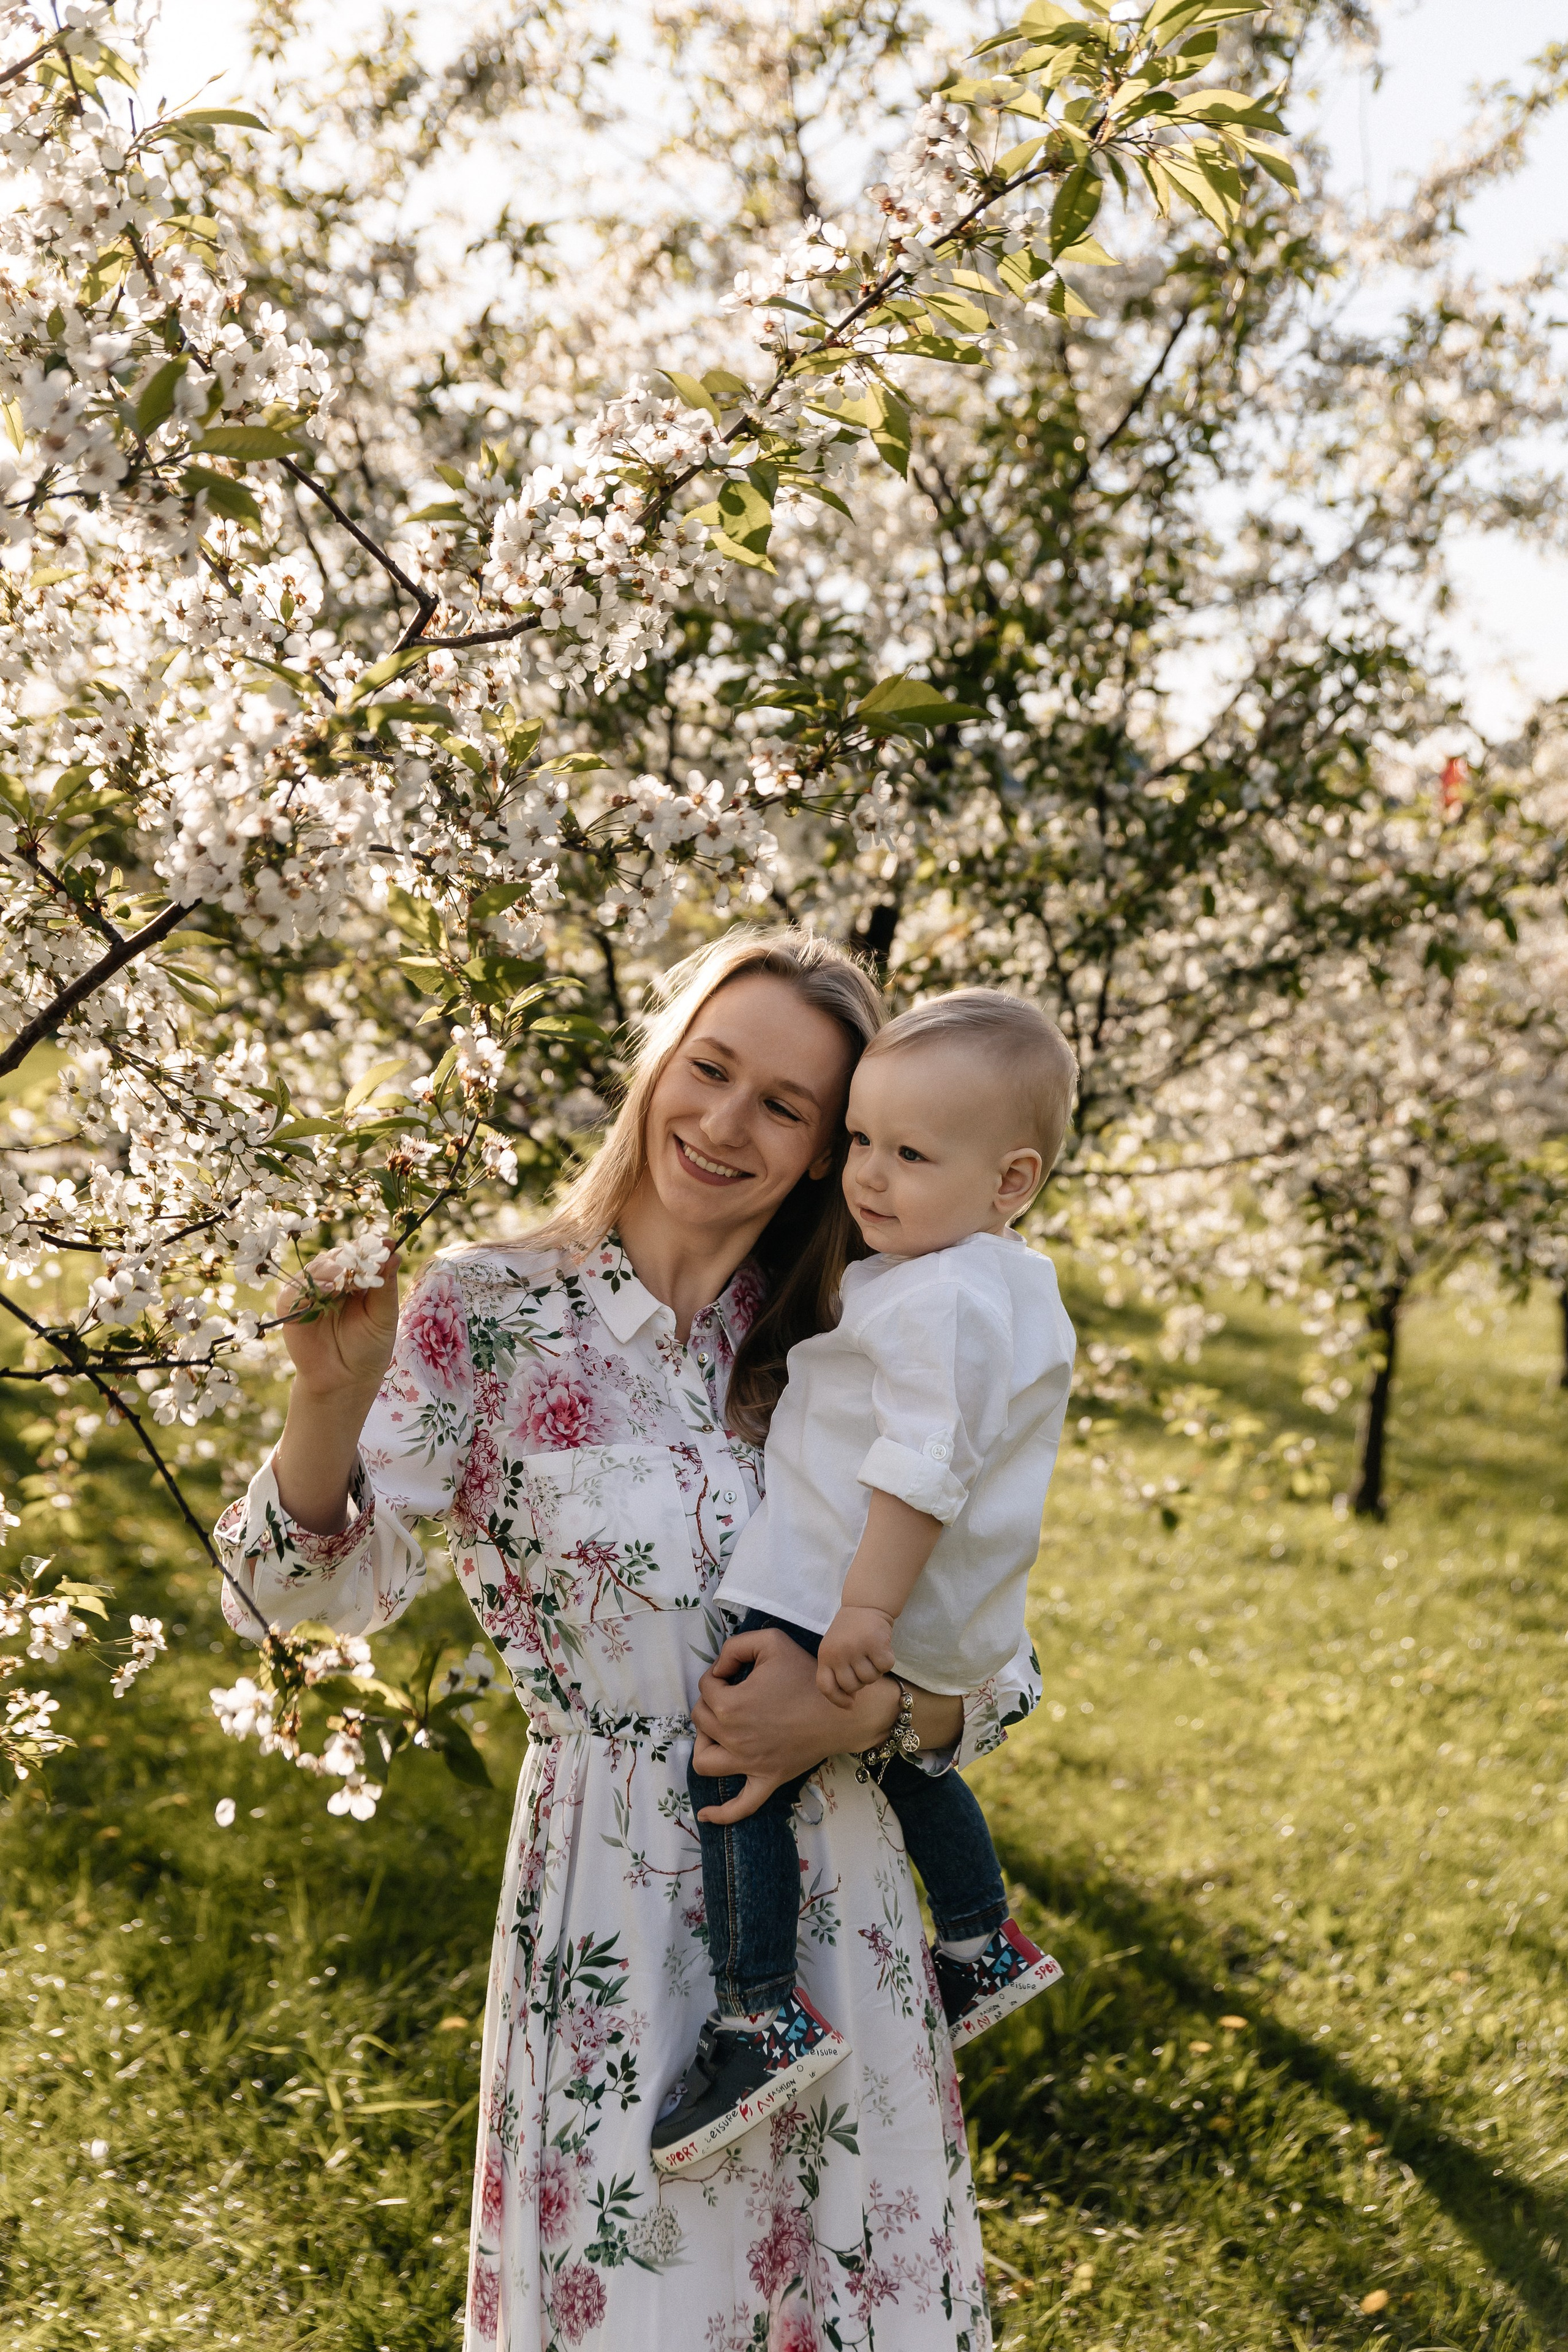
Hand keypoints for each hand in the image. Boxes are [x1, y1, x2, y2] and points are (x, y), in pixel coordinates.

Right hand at [281, 1243, 400, 1401]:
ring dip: (331, 1266)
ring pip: (316, 1268)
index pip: (362, 1257)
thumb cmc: (368, 1349)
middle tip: (364, 1253)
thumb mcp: (383, 1317)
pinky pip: (294, 1290)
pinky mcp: (292, 1309)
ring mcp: (311, 1294)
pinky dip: (309, 1285)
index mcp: (356, 1282)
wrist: (345, 1381)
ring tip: (344, 1270)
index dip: (372, 1248)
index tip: (387, 1243)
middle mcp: (333, 1283)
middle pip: (338, 1257)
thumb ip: (385, 1288)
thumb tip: (395, 1255)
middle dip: (351, 1254)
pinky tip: (326, 1286)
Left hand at [690, 1624, 900, 1826]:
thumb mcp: (771, 1641)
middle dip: (711, 1702)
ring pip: (705, 1761)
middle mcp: (733, 1737)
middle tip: (733, 1693)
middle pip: (701, 1720)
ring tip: (718, 1732)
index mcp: (729, 1705)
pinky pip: (740, 1807)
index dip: (719, 1675)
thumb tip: (718, 1668)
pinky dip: (720, 1814)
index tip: (736, 1672)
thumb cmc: (807, 1675)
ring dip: (705, 1745)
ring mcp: (749, 1764)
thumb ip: (735, 1646)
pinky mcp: (766, 1780)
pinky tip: (705, 1814)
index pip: (706, 1687)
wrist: (841, 1710)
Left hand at [816, 1605, 895, 1706]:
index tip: (850, 1703)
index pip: (826, 1687)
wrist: (865, 1604)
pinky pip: (885, 1667)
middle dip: (861, 1681)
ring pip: (870, 1679)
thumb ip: (838, 1672)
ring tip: (871, 1655)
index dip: (837, 1700)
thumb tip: (850, 1702)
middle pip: (852, 1686)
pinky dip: (887, 1662)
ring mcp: (856, 1648)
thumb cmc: (849, 1631)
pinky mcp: (875, 1643)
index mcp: (825, 1655)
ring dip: (875, 1671)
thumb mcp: (835, 1649)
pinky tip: (882, 1649)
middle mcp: (838, 1653)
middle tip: (863, 1665)